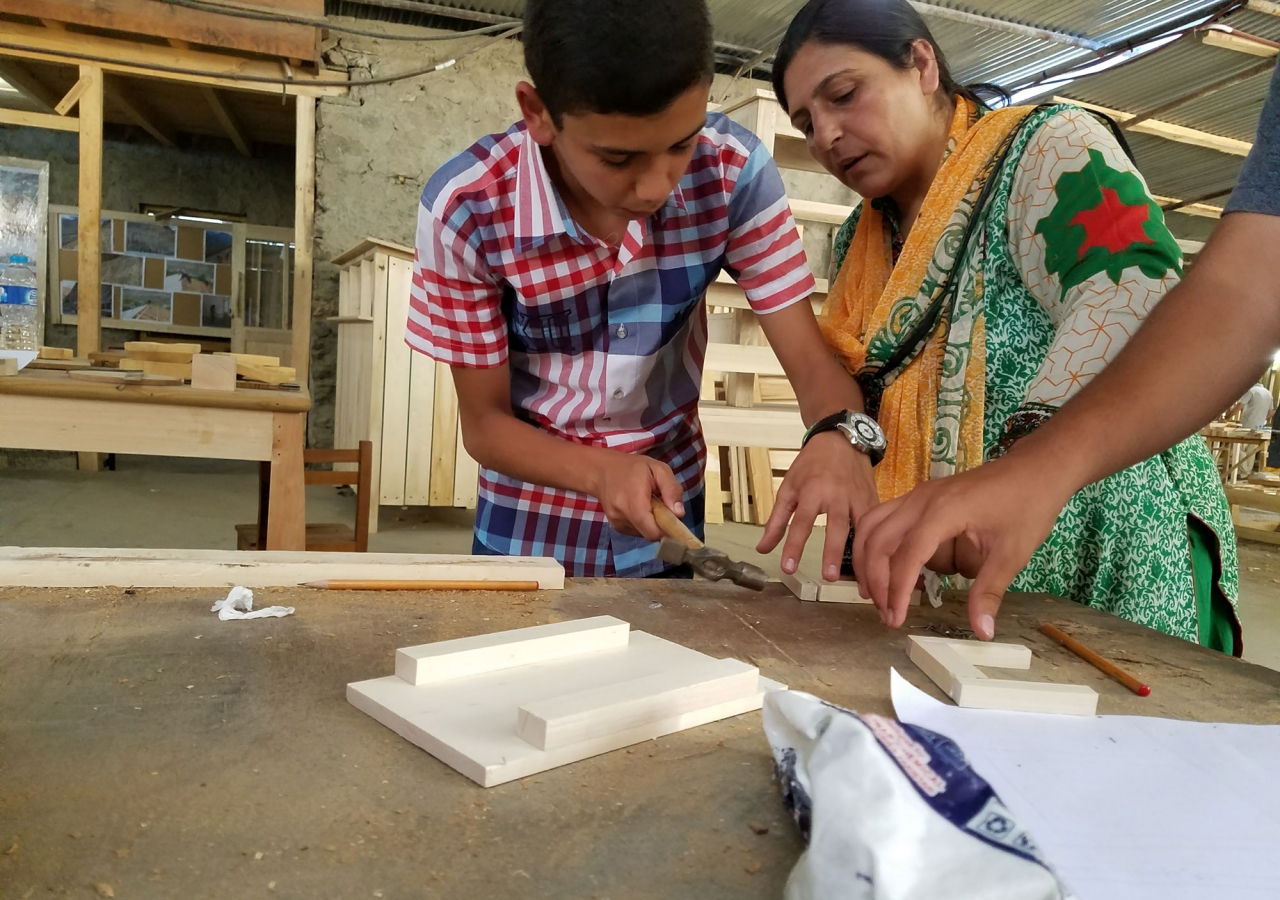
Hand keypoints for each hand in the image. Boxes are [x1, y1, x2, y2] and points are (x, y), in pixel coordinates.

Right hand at [588, 452, 683, 540]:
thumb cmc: (633, 467)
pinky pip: (636, 531)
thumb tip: (679, 513)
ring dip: (652, 523)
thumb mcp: (658, 469)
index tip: (675, 520)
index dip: (668, 530)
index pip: (653, 532)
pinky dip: (643, 523)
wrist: (602, 470)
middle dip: (661, 526)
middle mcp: (622, 517)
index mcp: (633, 503)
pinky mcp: (616, 527)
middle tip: (663, 508)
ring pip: (644, 533)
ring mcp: (617, 524)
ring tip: (649, 504)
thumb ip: (672, 489)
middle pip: (650, 534)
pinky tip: (640, 508)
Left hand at [757, 431, 879, 580]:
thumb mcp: (789, 488)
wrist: (841, 440)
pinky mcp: (873, 499)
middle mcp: (838, 495)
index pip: (802, 523)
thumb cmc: (811, 465)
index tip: (788, 568)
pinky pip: (876, 522)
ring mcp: (859, 497)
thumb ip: (776, 521)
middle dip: (833, 552)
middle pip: (836, 527)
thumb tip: (763, 549)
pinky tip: (876, 561)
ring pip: (862, 526)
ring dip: (861, 551)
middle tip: (829, 577)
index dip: (794, 546)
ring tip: (859, 576)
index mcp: (813, 491)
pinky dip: (876, 541)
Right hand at [852, 452, 1073, 638]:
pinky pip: (883, 519)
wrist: (1035, 470)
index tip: (897, 620)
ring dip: (867, 560)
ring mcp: (918, 496)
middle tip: (887, 613)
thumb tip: (982, 632)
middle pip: (878, 540)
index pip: (907, 555)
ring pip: (872, 526)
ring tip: (875, 594)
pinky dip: (877, 545)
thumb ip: (989, 592)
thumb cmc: (1026, 507)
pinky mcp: (920, 497)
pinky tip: (891, 569)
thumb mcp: (1012, 554)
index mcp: (942, 512)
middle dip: (876, 580)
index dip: (896, 590)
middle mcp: (921, 501)